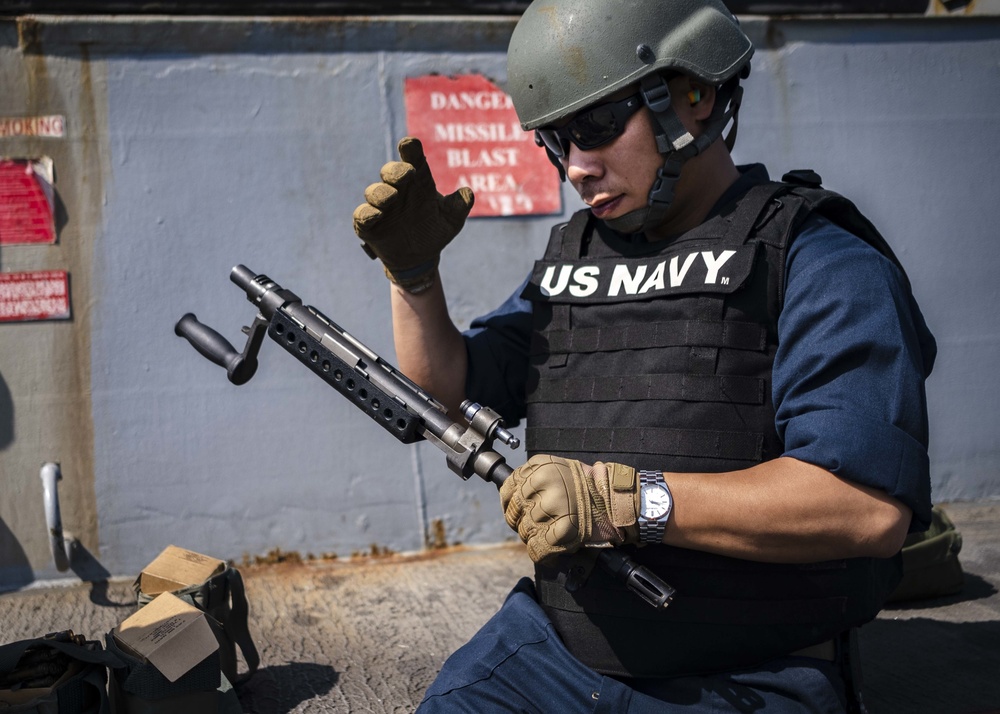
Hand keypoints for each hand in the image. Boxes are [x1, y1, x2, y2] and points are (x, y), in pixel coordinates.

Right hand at [352, 137, 474, 292]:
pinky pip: (363, 215)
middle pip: (391, 171)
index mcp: (417, 181)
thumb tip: (467, 193)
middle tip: (406, 174)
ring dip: (381, 192)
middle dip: (396, 170)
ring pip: (374, 191)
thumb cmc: (435, 231)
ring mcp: (381, 206)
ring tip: (392, 197)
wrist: (420, 258)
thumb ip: (459, 206)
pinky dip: (367, 213)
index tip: (409, 144)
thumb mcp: (451, 220)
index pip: (413, 158)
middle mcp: (397, 189)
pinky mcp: (368, 224)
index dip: (410, 149)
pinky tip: (376, 215)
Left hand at [499, 454, 640, 562]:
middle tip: (537, 525)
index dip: (509, 504)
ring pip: (525, 531)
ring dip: (534, 537)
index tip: (515, 511)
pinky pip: (538, 548)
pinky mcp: (562, 529)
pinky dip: (542, 553)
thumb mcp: (560, 469)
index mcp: (540, 467)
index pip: (508, 488)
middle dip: (521, 523)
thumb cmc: (590, 487)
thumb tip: (513, 497)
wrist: (617, 500)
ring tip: (551, 534)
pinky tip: (552, 549)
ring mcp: (552, 506)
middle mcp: (543, 483)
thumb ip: (535, 480)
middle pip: (514, 512)